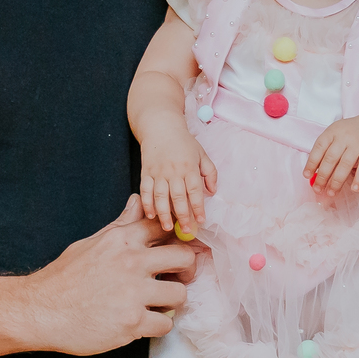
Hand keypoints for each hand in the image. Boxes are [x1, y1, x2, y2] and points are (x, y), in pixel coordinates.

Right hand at [24, 197, 195, 354]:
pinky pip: (166, 325)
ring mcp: (133, 293)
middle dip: (186, 270)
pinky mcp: (132, 322)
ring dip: (171, 302)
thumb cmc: (62, 279)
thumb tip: (137, 202)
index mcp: (121, 240)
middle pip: (185, 257)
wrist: (39, 311)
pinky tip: (142, 323)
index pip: (165, 226)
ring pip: (180, 294)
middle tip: (176, 279)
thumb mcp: (91, 244)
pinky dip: (157, 327)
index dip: (177, 237)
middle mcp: (131, 262)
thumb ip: (120, 226)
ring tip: (155, 305)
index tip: (175, 251)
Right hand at [139, 118, 217, 232]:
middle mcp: (173, 171)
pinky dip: (147, 203)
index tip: (201, 221)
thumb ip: (210, 173)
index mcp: (189, 167)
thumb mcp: (202, 154)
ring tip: (166, 227)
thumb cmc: (184, 142)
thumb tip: (213, 192)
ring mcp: (158, 172)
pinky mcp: (145, 172)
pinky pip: (145, 190)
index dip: (198, 207)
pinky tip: (151, 215)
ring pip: (160, 196)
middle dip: (182, 215)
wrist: (161, 127)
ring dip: (163, 213)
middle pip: (177, 197)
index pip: (195, 190)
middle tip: (185, 230)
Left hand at [305, 112, 358, 195]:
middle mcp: (345, 136)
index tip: (307, 176)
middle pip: (330, 158)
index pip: (319, 148)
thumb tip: (314, 175)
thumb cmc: (353, 135)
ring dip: (337, 181)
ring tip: (332, 193)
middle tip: (318, 189)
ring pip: (345, 164)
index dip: (311, 163)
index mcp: (333, 132)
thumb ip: (327, 152)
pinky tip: (354, 189)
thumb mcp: (338, 136)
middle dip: (323, 176)